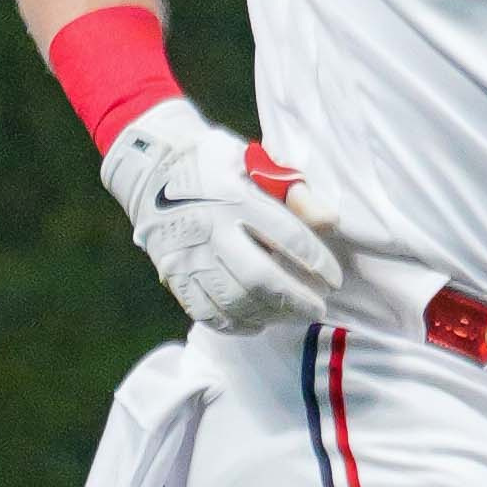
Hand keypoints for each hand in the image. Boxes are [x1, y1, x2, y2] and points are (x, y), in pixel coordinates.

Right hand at [101, 99, 346, 336]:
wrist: (152, 167)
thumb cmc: (215, 162)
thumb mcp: (255, 162)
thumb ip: (294, 191)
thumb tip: (330, 222)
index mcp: (235, 195)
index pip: (285, 235)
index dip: (315, 260)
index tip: (334, 278)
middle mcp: (210, 228)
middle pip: (259, 277)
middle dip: (295, 299)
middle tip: (319, 308)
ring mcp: (188, 255)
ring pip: (234, 301)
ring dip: (270, 314)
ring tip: (293, 314)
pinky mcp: (173, 274)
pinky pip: (206, 312)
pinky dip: (236, 324)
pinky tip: (258, 322)